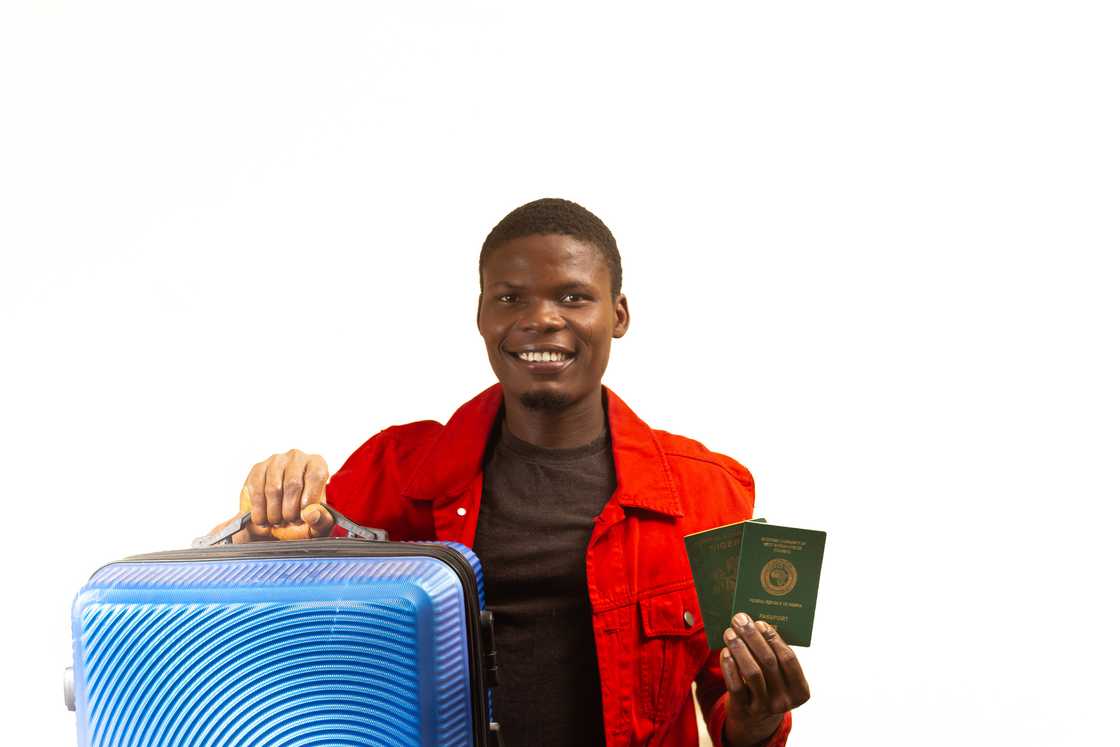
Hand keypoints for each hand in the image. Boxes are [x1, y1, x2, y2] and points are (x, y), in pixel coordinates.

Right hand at [227, 449, 334, 541]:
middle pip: (293, 483)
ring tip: (277, 522)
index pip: (316, 475)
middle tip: (289, 522)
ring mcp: (275, 461)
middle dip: (290, 510)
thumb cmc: (305, 515)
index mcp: (317, 464)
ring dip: (274, 512)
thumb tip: (310, 514)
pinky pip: (256, 489)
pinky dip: (258, 509)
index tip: (303, 516)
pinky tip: (263, 518)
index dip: (309, 499)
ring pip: (273, 488)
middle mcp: (297, 457)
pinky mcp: (258, 468)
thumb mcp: (319, 522)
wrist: (283, 516)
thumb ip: (321, 520)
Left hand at [719, 613, 809, 746]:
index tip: (760, 622)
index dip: (774, 638)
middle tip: (740, 620)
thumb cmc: (768, 686)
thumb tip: (755, 624)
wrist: (754, 720)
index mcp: (799, 690)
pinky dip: (729, 666)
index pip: (788, 658)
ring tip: (729, 632)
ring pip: (752, 673)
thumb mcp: (779, 677)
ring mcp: (764, 708)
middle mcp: (785, 701)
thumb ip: (774, 655)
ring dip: (739, 648)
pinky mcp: (744, 710)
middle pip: (768, 662)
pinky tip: (725, 652)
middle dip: (752, 637)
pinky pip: (736, 686)